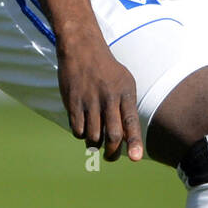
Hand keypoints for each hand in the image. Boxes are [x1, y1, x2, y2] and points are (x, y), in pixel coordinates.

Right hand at [56, 38, 142, 161]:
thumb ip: (126, 109)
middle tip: (111, 157)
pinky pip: (77, 130)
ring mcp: (89, 101)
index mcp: (125, 93)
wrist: (82, 49)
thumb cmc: (107, 71)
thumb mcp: (124, 83)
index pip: (130, 122)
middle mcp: (108, 98)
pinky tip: (84, 128)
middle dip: (112, 153)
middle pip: (111, 135)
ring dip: (95, 145)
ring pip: (93, 136)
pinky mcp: (73, 103)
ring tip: (96, 141)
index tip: (135, 158)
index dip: (133, 142)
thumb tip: (125, 138)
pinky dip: (81, 135)